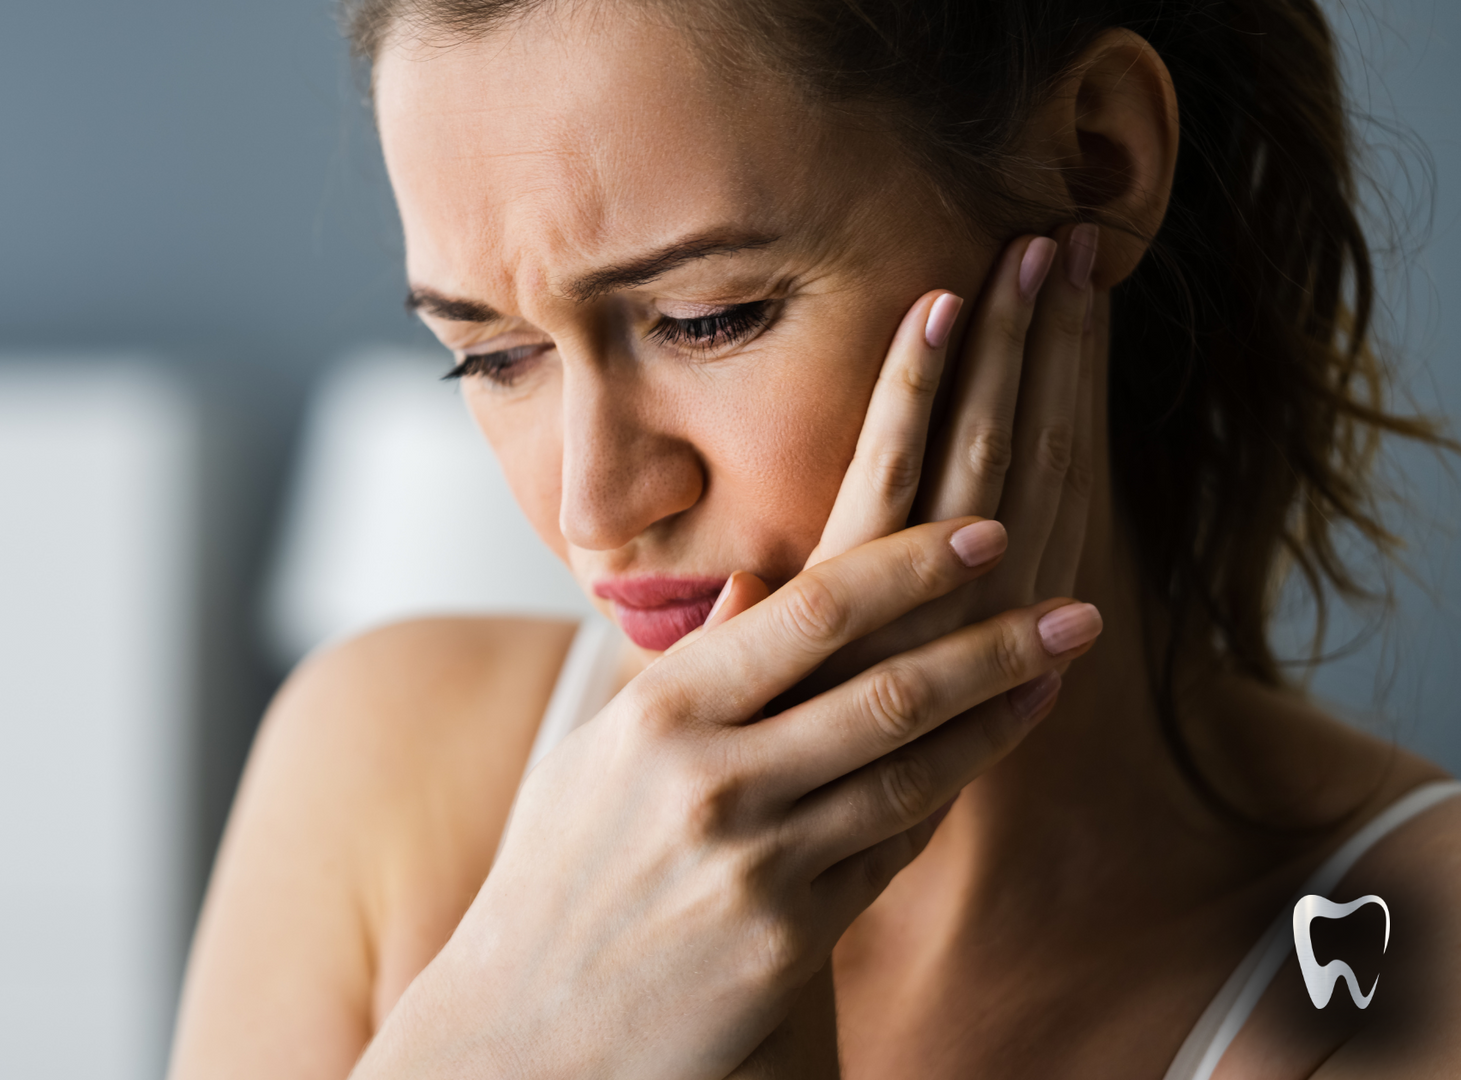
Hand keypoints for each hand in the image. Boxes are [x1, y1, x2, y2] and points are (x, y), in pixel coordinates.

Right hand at [348, 271, 1102, 1079]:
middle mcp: (708, 779)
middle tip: (1071, 598)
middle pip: (884, 682)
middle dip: (991, 631)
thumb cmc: (564, 875)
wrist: (527, 1029)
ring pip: (911, 768)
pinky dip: (955, 791)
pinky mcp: (786, 941)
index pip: (810, 609)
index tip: (985, 525)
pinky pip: (895, 850)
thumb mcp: (601, 756)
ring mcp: (752, 863)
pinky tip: (1000, 747)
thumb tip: (756, 588)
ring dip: (1000, 708)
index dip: (911, 561)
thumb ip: (688, 673)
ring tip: (1063, 657)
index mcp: (660, 713)